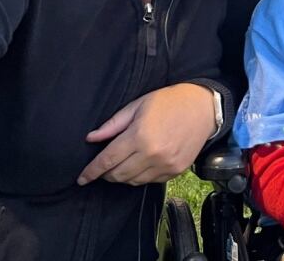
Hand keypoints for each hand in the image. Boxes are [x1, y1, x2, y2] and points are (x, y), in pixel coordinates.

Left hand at [77, 83, 215, 185]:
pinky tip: (141, 164)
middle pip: (118, 175)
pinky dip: (140, 176)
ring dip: (123, 176)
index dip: (91, 171)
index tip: (81, 179)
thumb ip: (113, 124)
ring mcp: (165, 164)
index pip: (107, 161)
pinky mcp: (176, 170)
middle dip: (106, 174)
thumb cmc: (169, 102)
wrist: (203, 108)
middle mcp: (152, 154)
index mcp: (139, 136)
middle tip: (104, 167)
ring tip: (122, 164)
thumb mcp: (138, 105)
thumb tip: (91, 138)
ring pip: (133, 181)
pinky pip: (150, 181)